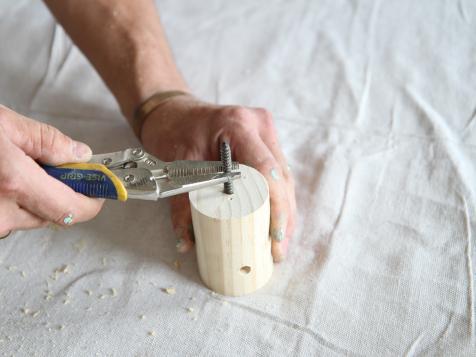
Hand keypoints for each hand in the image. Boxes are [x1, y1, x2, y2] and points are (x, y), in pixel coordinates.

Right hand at [0, 105, 103, 234]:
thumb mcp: (5, 125)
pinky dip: (16, 201)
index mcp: (14, 182)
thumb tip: (79, 155)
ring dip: (36, 197)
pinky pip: (11, 217)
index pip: (73, 208)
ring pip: (32, 217)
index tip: (101, 189)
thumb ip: (47, 141)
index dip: (93, 202)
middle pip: (55, 215)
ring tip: (18, 169)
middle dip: (63, 193)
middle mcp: (1, 213)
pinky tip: (4, 180)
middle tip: (55, 168)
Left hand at [140, 96, 295, 261]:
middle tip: (279, 249)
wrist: (174, 111)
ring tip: (280, 243)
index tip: (275, 237)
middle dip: (285, 216)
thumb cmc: (174, 131)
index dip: (276, 206)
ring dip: (285, 210)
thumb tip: (185, 243)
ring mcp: (265, 131)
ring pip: (284, 177)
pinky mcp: (265, 140)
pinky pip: (277, 173)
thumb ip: (181, 205)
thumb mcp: (177, 165)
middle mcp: (258, 125)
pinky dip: (277, 199)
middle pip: (281, 177)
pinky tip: (277, 222)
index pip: (267, 169)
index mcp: (238, 125)